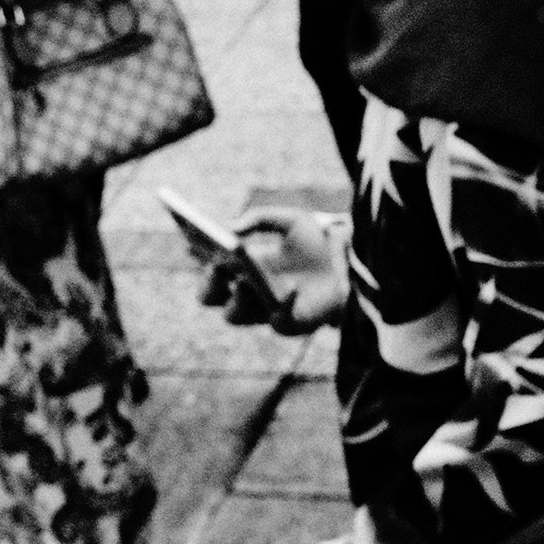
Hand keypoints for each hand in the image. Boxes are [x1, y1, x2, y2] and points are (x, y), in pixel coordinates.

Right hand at [202, 206, 350, 332]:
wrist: (351, 266)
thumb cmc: (314, 245)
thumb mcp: (290, 221)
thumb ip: (259, 218)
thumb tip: (228, 228)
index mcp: (237, 269)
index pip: (206, 267)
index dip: (196, 255)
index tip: (192, 238)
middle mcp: (243, 293)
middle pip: (208, 296)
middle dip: (208, 281)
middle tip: (218, 263)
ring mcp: (263, 311)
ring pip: (232, 315)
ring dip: (237, 297)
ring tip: (247, 279)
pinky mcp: (289, 324)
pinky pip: (279, 321)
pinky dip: (284, 305)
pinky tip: (291, 287)